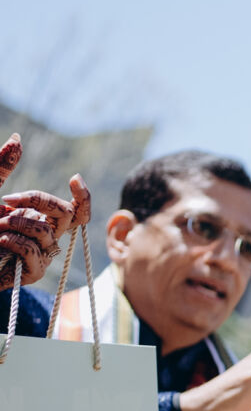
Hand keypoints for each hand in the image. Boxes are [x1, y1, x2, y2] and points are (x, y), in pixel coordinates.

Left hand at [0, 140, 91, 287]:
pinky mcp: (32, 272)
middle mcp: (45, 235)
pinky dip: (12, 241)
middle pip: (67, 214)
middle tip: (6, 199)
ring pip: (46, 231)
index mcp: (40, 218)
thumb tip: (17, 138)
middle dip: (39, 200)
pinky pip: (33, 250)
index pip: (76, 211)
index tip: (74, 178)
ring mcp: (41, 255)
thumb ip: (2, 167)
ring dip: (15, 223)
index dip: (83, 197)